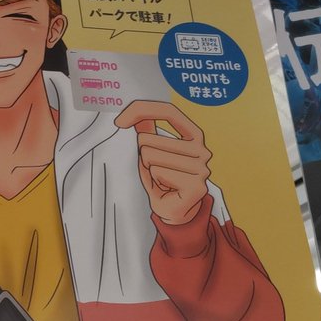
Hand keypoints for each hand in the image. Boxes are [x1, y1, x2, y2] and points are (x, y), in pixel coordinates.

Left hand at [114, 100, 211, 224]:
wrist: (173, 209)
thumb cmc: (162, 178)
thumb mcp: (150, 149)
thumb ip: (145, 129)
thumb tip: (130, 113)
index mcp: (194, 135)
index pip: (168, 111)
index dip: (141, 111)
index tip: (119, 122)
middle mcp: (201, 148)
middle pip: (149, 138)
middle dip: (143, 155)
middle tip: (155, 169)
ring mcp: (201, 167)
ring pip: (151, 156)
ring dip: (149, 169)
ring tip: (160, 179)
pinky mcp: (196, 185)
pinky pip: (158, 172)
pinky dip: (154, 181)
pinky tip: (165, 188)